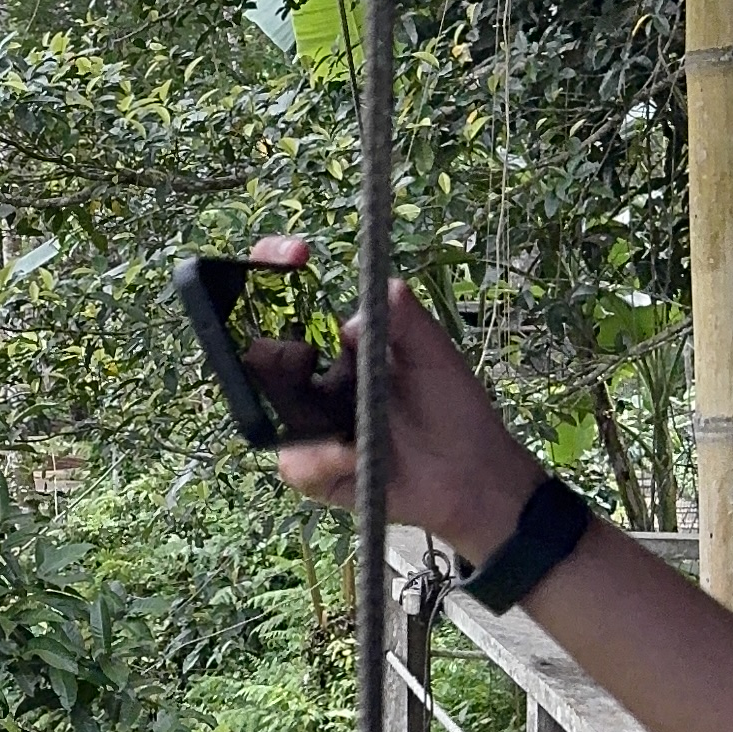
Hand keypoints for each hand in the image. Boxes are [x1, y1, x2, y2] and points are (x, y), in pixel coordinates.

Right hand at [263, 280, 566, 556]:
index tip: (294, 254)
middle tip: (300, 358)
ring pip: (267, 412)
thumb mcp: (434, 355)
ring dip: (301, 413)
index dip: (274, 272)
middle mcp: (311, 384)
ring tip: (344, 425)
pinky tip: (354, 457)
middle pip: (259, 356)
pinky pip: (294, 462)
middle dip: (267, 350)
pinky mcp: (311, 470)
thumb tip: (350, 319)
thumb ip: (405, 319)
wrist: (473, 477)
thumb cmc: (455, 411)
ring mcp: (305, 428)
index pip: (289, 304)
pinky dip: (323, 458)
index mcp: (335, 348)